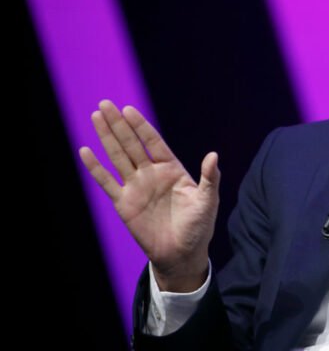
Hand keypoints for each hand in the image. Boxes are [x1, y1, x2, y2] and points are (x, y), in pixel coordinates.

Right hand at [78, 100, 219, 291]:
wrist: (182, 254)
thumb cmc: (199, 226)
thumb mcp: (207, 201)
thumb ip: (209, 178)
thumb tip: (213, 155)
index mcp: (172, 169)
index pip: (153, 141)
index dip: (141, 126)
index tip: (129, 109)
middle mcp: (151, 173)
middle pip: (131, 144)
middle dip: (118, 124)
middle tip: (105, 103)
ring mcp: (136, 187)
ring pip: (117, 157)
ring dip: (106, 138)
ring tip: (95, 117)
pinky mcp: (123, 203)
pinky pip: (107, 182)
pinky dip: (96, 167)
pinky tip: (86, 151)